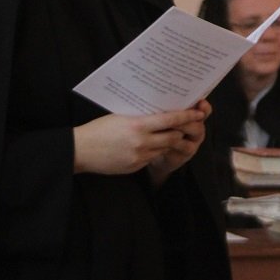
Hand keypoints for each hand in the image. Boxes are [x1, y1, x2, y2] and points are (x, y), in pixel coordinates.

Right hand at [73, 103, 207, 180]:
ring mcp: (139, 157)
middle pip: (173, 137)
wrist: (80, 151)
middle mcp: (142, 142)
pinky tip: (148, 146)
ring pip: (163, 149)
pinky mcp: (135, 167)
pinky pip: (151, 158)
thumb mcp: (121, 116)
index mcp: (138, 125)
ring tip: (166, 134)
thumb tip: (160, 112)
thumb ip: (141, 117)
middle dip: (181, 131)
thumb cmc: (98, 129)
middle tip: (187, 125)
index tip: (199, 113)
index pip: (170, 120)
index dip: (187, 117)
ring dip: (168, 142)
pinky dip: (154, 151)